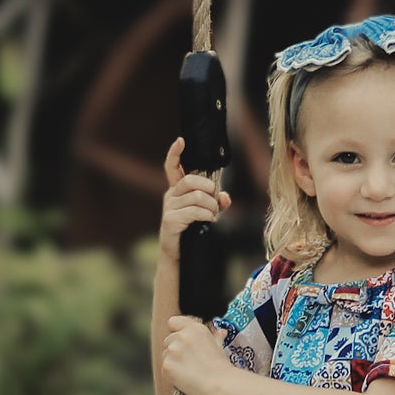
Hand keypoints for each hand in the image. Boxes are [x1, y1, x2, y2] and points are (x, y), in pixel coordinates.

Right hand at [158, 137, 231, 261]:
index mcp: (177, 189)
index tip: (181, 140)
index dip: (175, 153)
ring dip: (211, 207)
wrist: (179, 254)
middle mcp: (171, 195)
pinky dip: (207, 215)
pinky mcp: (170, 219)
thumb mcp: (208, 213)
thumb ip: (217, 202)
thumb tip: (225, 196)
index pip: (172, 166)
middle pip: (191, 180)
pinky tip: (208, 221)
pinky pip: (194, 211)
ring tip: (212, 216)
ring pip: (197, 197)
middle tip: (214, 201)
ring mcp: (169, 207)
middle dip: (208, 188)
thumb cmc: (193, 230)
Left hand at [162, 314, 233, 394]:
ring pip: (165, 354)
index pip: (173, 322)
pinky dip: (171, 373)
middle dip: (175, 349)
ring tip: (189, 370)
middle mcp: (182, 336)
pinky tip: (185, 377)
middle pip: (168, 340)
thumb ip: (215, 337)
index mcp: (195, 329)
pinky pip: (164, 367)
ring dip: (173, 361)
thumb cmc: (221, 366)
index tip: (182, 340)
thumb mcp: (219, 346)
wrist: (220, 384)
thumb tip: (220, 332)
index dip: (176, 331)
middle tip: (189, 360)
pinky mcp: (167, 365)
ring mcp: (173, 350)